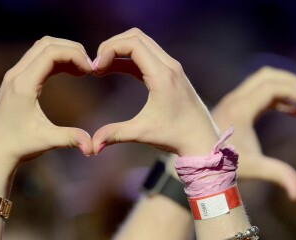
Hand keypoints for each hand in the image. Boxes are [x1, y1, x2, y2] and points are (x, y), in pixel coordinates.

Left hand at [0, 36, 94, 193]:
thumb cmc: (17, 147)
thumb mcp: (46, 141)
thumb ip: (70, 138)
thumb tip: (93, 147)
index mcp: (23, 85)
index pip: (50, 52)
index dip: (75, 55)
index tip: (91, 70)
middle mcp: (16, 75)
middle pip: (46, 44)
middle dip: (72, 50)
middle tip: (91, 67)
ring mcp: (14, 76)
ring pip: (41, 48)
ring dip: (64, 53)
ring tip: (83, 70)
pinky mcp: (16, 80)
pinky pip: (38, 59)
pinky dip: (57, 60)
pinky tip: (71, 73)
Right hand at [90, 28, 219, 156]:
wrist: (202, 140)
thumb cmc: (176, 136)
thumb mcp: (143, 133)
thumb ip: (116, 134)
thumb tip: (92, 146)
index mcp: (163, 75)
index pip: (132, 44)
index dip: (109, 50)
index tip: (96, 69)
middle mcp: (169, 66)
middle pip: (136, 37)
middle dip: (112, 46)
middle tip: (96, 65)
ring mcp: (172, 68)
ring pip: (142, 43)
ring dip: (120, 50)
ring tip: (101, 68)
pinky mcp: (171, 73)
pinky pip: (147, 55)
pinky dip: (129, 58)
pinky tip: (113, 70)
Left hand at [212, 67, 295, 198]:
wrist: (197, 166)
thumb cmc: (221, 168)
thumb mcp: (252, 168)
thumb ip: (276, 174)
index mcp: (240, 110)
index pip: (271, 87)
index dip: (293, 91)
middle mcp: (234, 100)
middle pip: (267, 76)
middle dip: (290, 82)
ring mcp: (233, 101)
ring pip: (262, 81)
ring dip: (284, 88)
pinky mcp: (234, 107)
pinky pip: (259, 92)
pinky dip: (277, 97)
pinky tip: (294, 111)